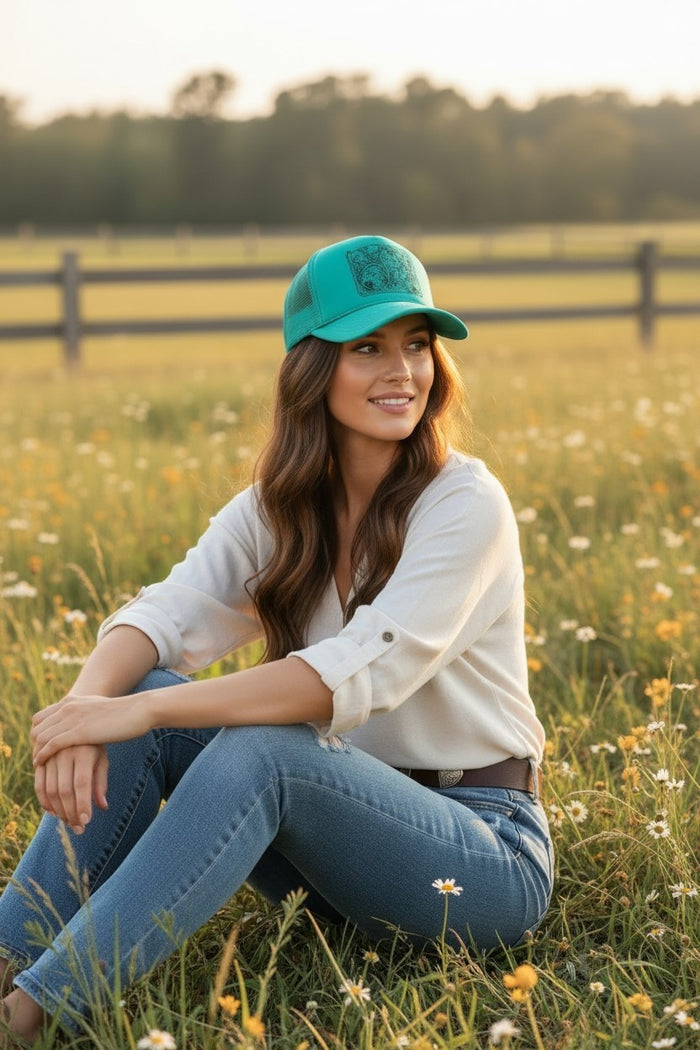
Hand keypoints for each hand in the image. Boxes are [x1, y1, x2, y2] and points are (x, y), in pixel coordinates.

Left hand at [31, 693, 150, 765]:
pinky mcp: (79, 731)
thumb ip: (85, 714)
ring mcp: (72, 718)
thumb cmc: (123, 714)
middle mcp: (67, 707)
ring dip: (37, 755)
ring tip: (39, 769)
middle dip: (33, 747)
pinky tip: (42, 765)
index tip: (39, 750)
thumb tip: (82, 724)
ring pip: (41, 737)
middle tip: (38, 762)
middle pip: (37, 729)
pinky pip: (51, 744)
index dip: (36, 735)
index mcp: (71, 701)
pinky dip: (43, 756)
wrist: (139, 710)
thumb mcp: (97, 710)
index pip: (39, 718)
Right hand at [35, 745, 108, 832]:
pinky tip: (53, 812)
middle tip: (79, 828)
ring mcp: (51, 756)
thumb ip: (100, 782)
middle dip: (71, 812)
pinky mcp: (40, 760)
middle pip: (65, 789)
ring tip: (69, 822)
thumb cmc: (93, 744)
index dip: (83, 804)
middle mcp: (65, 752)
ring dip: (59, 810)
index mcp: (85, 752)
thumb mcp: (101, 759)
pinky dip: (44, 801)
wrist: (74, 722)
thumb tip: (102, 807)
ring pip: (51, 789)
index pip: (82, 783)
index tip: (86, 822)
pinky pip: (39, 784)